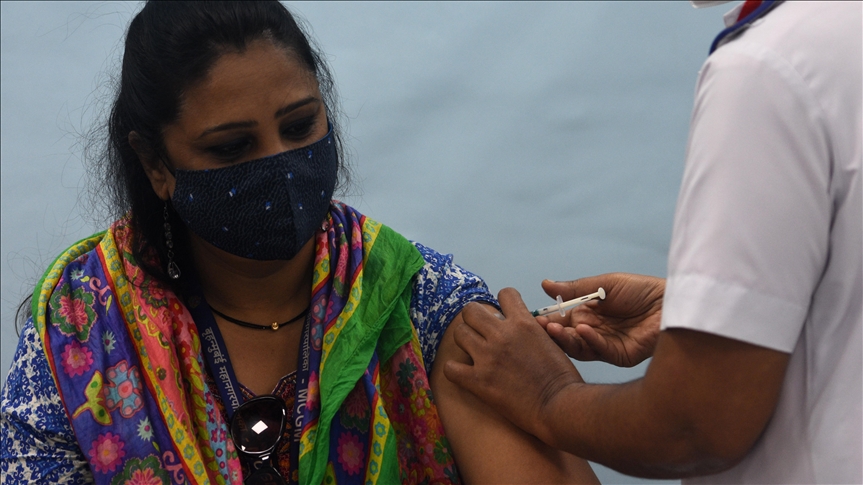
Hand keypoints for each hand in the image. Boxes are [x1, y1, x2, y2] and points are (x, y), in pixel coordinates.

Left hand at [443, 288, 583, 443]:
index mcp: (523, 323)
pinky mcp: (478, 381)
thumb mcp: (552, 341)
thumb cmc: (562, 378)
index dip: (503, 304)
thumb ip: (532, 329)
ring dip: (465, 342)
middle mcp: (502, 335)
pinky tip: (465, 374)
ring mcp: (488, 357)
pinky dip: (455, 370)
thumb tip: (520, 323)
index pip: (504, 294)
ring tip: (473, 352)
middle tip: (481, 332)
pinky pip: (450, 368)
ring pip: (459, 333)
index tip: (503, 316)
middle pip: (470, 310)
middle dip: (475, 319)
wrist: (560, 406)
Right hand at [537, 273, 663, 366]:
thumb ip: (574, 289)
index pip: (563, 320)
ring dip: (567, 338)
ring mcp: (607, 345)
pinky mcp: (620, 356)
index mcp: (590, 315)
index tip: (535, 317)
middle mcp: (595, 332)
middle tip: (542, 325)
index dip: (550, 319)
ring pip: (580, 347)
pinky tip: (583, 329)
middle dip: (553, 332)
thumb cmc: (642, 290)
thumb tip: (545, 284)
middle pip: (568, 336)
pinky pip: (600, 351)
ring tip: (556, 328)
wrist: (671, 301)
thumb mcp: (604, 284)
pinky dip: (590, 340)